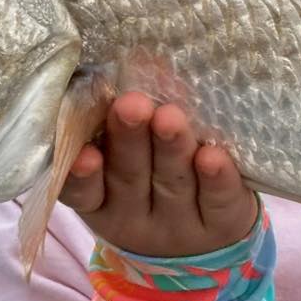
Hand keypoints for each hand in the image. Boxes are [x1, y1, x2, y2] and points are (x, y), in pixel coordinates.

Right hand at [57, 92, 259, 257]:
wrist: (210, 245)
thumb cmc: (157, 182)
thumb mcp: (133, 159)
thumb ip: (127, 118)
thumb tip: (141, 56)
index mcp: (104, 202)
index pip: (85, 192)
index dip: (81, 176)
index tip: (84, 154)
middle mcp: (136, 216)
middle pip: (130, 178)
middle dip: (130, 141)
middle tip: (131, 106)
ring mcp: (178, 225)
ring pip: (172, 185)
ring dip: (171, 151)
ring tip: (170, 118)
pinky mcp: (220, 226)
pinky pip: (217, 202)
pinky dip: (215, 179)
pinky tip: (213, 156)